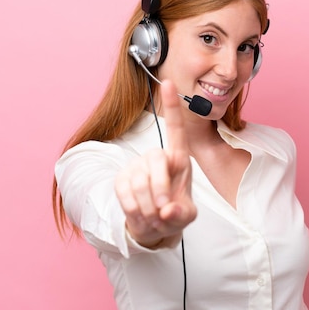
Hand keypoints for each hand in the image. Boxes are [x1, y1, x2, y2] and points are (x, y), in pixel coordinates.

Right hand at [115, 80, 196, 247]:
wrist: (153, 228)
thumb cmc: (174, 213)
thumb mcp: (186, 216)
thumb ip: (182, 214)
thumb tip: (167, 210)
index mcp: (179, 159)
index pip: (176, 129)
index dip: (172, 106)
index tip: (169, 82)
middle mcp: (157, 157)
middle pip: (156, 159)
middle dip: (160, 186)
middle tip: (163, 210)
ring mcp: (137, 166)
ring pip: (139, 181)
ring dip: (148, 206)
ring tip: (155, 216)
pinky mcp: (121, 179)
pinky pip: (124, 191)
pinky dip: (134, 208)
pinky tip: (141, 214)